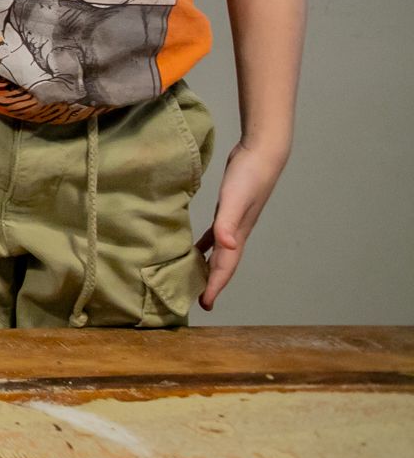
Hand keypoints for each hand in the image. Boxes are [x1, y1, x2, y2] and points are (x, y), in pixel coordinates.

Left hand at [196, 140, 288, 309]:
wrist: (262, 153)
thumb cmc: (249, 175)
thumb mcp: (235, 199)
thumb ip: (228, 222)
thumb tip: (225, 247)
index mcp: (238, 234)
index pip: (225, 267)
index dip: (215, 286)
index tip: (204, 304)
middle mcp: (237, 232)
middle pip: (223, 264)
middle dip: (213, 283)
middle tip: (199, 300)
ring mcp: (234, 221)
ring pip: (220, 252)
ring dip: (210, 266)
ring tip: (195, 278)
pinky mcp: (229, 208)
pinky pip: (216, 233)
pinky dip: (206, 244)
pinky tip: (196, 246)